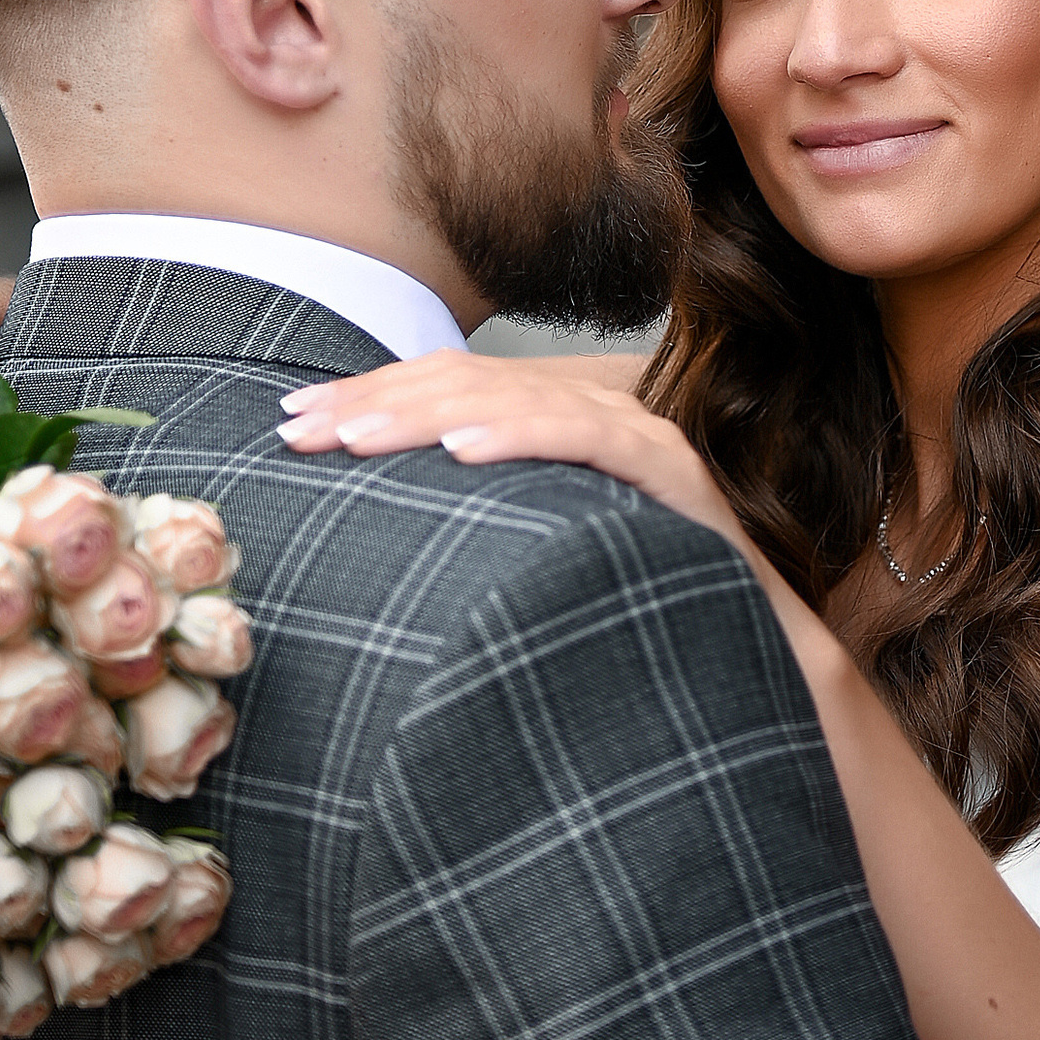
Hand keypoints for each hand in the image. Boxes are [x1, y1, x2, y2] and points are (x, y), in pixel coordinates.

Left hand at [280, 354, 765, 574]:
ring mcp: (635, 436)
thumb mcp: (524, 560)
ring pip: (518, 398)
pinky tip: (462, 449)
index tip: (289, 420)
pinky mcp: (672, 472)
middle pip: (467, 383)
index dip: (367, 394)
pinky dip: (522, 434)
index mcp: (552, 425)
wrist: (750, 656)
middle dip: (373, 402)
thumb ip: (467, 530)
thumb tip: (365, 537)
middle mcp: (592, 413)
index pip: (446, 387)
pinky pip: (589, 440)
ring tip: (355, 434)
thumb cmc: (629, 614)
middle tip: (297, 428)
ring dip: (426, 411)